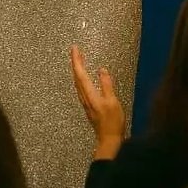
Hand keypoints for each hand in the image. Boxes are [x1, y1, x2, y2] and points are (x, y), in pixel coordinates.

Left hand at [70, 45, 125, 159]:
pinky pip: (81, 88)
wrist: (109, 139)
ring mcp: (85, 102)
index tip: (75, 48)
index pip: (80, 74)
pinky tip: (84, 77)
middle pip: (77, 77)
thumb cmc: (112, 121)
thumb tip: (101, 70)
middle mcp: (85, 97)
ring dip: (77, 70)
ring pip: (78, 82)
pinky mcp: (88, 105)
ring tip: (79, 60)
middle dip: (76, 63)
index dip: (77, 60)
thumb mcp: (112, 101)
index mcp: (90, 94)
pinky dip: (81, 78)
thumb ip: (106, 85)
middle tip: (76, 51)